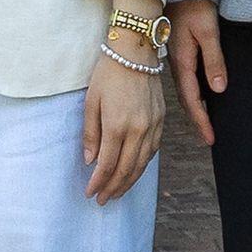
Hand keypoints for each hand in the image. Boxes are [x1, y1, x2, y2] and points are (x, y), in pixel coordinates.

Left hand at [83, 44, 165, 202]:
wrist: (136, 52)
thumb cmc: (108, 73)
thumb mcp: (91, 101)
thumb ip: (91, 133)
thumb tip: (90, 160)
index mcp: (117, 125)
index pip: (107, 164)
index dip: (99, 183)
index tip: (91, 193)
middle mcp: (138, 129)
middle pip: (126, 169)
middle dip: (113, 188)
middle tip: (103, 200)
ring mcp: (153, 126)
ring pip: (142, 164)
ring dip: (129, 182)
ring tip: (117, 192)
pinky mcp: (161, 120)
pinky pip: (153, 151)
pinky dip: (142, 166)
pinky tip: (134, 172)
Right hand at [167, 0, 227, 145]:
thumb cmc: (195, 5)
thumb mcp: (208, 32)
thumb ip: (214, 60)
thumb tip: (219, 89)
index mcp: (183, 62)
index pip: (193, 100)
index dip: (202, 120)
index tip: (211, 138)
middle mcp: (177, 64)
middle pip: (187, 99)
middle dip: (198, 119)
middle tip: (209, 136)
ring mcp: (176, 57)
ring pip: (185, 90)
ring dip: (195, 107)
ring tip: (205, 121)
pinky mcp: (178, 51)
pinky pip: (185, 79)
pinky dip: (193, 93)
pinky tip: (201, 95)